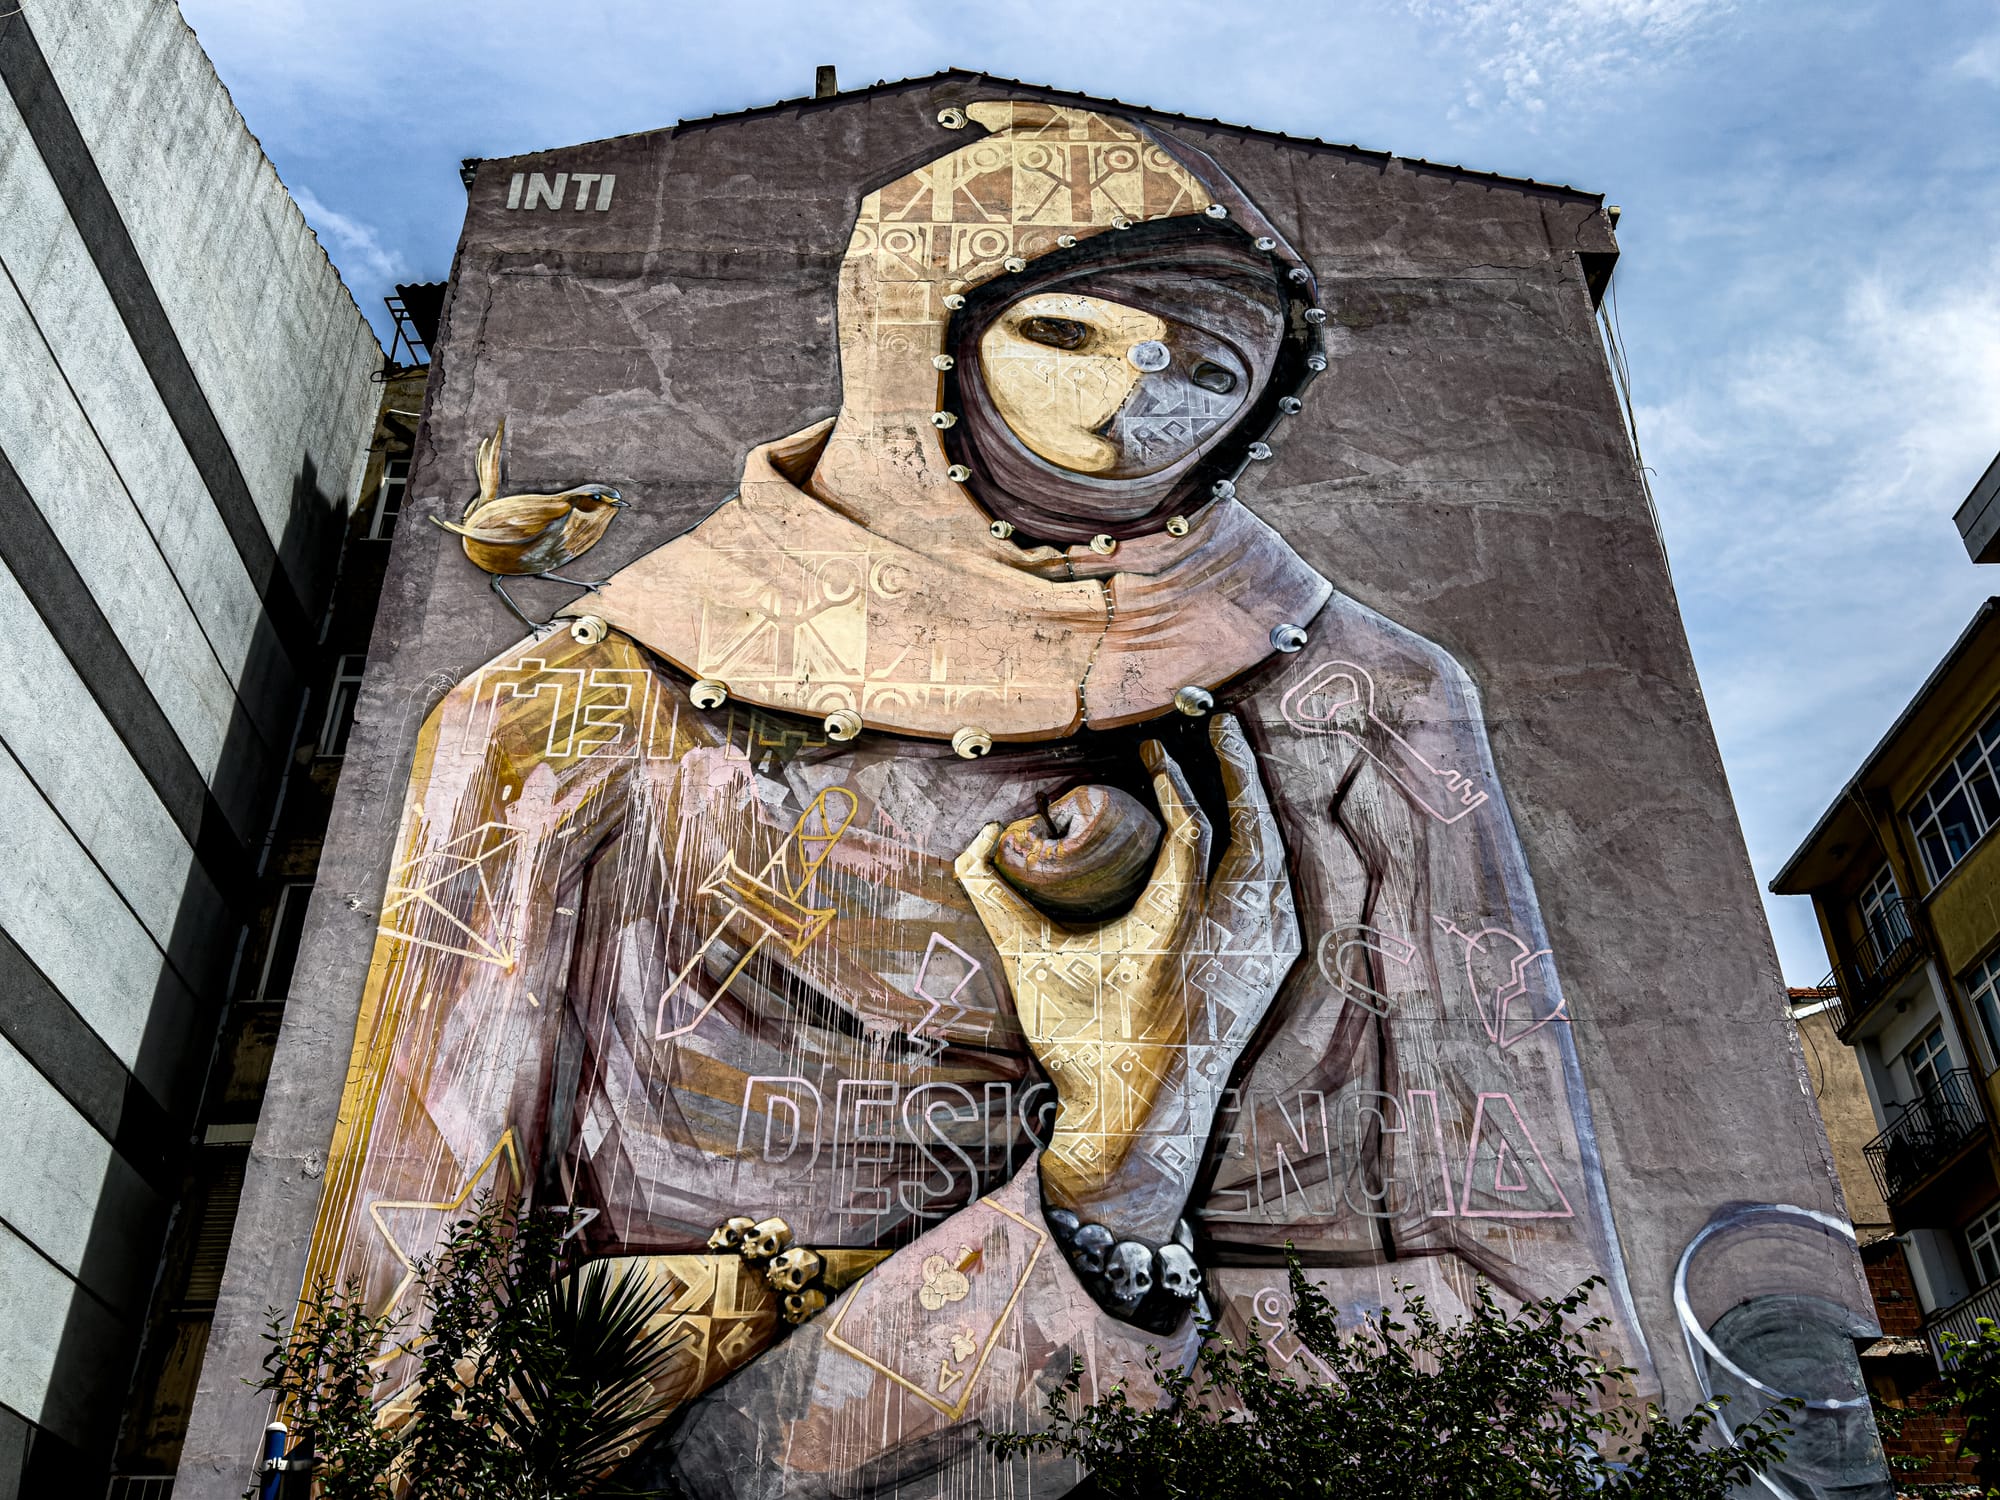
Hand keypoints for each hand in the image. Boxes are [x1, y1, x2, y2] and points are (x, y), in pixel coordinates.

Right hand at [954, 714, 1298, 1242]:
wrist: (1139, 1124)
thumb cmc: (1084, 1047)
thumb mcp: (1032, 969)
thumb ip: (995, 901)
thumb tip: (974, 840)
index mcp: (1179, 932)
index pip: (1193, 834)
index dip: (1175, 783)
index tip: (1153, 751)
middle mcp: (1231, 939)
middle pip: (1253, 832)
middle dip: (1237, 771)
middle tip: (1216, 723)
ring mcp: (1258, 957)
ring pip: (1272, 861)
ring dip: (1254, 808)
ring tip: (1232, 765)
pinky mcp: (1267, 972)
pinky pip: (1276, 892)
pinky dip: (1263, 850)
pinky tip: (1247, 834)